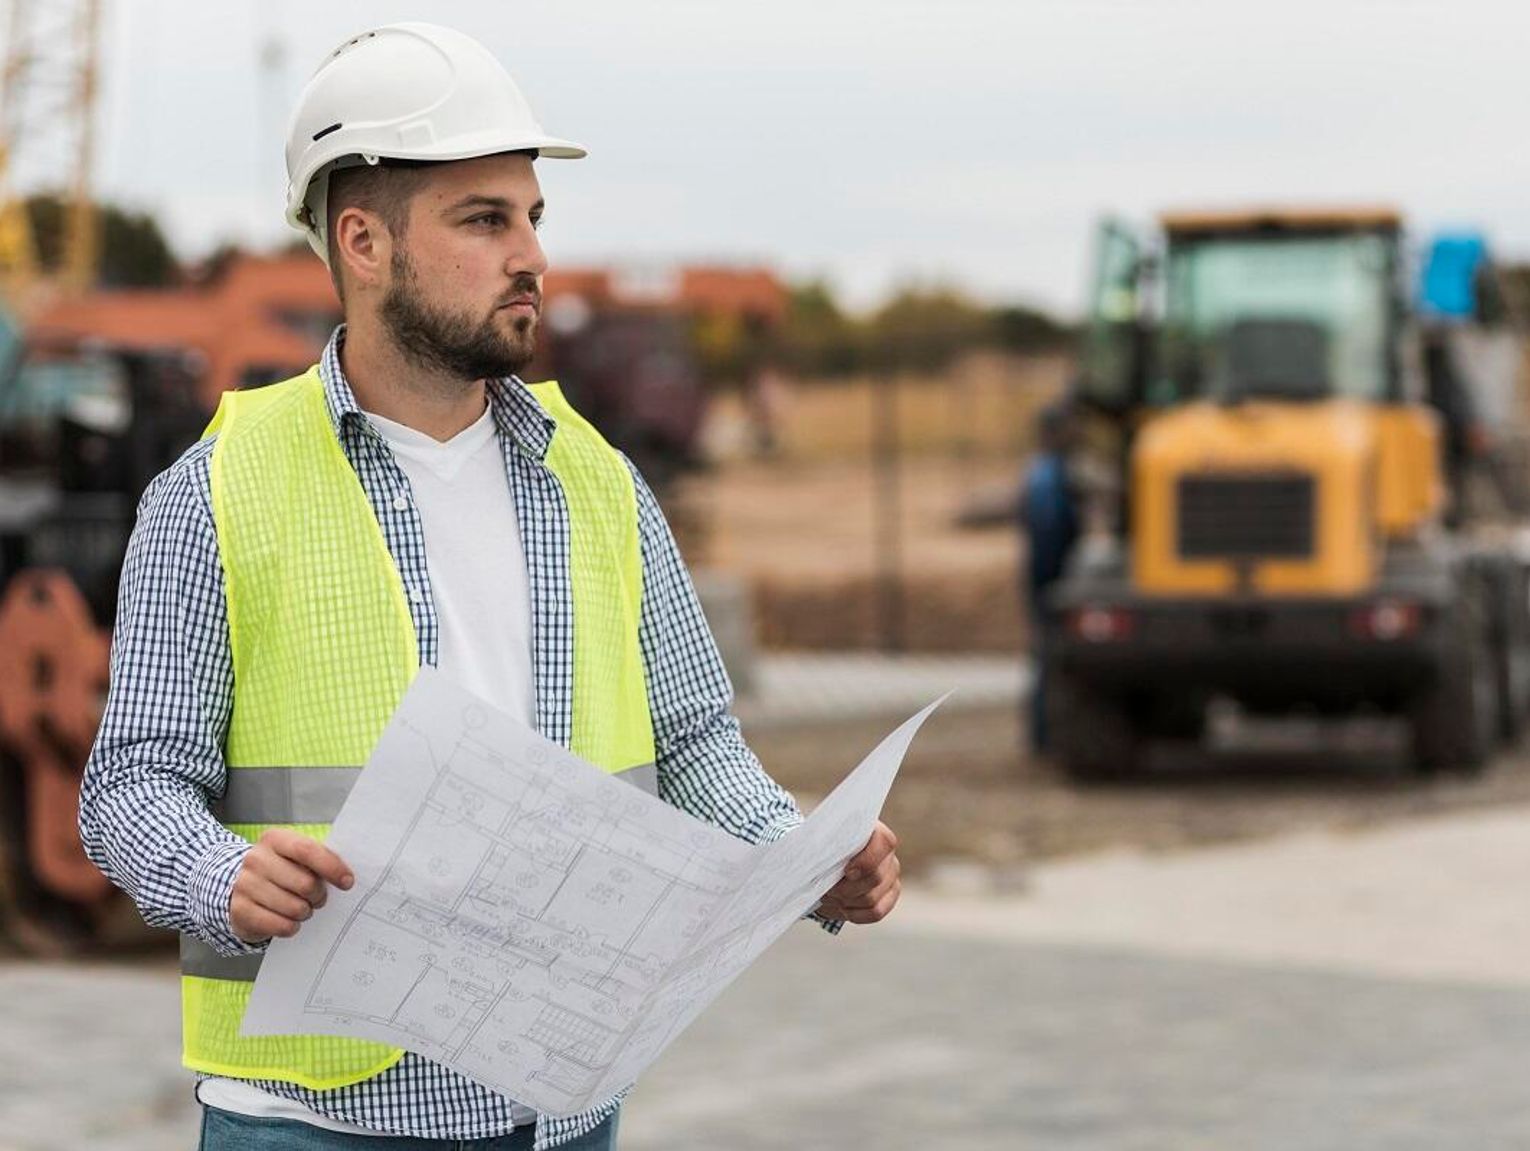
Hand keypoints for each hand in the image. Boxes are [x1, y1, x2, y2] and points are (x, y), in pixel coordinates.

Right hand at [230, 828, 353, 943]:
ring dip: (305, 912)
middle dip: (320, 896)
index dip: (331, 867)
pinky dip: (291, 927)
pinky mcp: (239, 910)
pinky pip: (280, 925)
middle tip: (318, 898)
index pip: (307, 851)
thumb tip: (347, 876)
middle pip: (305, 883)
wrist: (241, 888)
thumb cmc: (281, 871)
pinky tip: (289, 920)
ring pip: (294, 907)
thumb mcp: (297, 857)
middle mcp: (256, 859)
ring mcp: (245, 884)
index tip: (347, 882)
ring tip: (302, 908)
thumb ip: (319, 859)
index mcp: (275, 839)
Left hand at [817, 821, 900, 923]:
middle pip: (875, 878)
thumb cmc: (824, 849)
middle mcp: (888, 854)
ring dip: (845, 902)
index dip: (867, 860)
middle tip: (825, 889)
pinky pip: (876, 912)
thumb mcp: (822, 842)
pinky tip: (841, 908)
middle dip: (845, 888)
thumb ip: (825, 844)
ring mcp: (891, 875)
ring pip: (872, 899)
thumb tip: (817, 855)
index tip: (846, 871)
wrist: (826, 862)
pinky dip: (855, 914)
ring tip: (828, 897)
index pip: (884, 843)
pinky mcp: (890, 895)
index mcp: (874, 832)